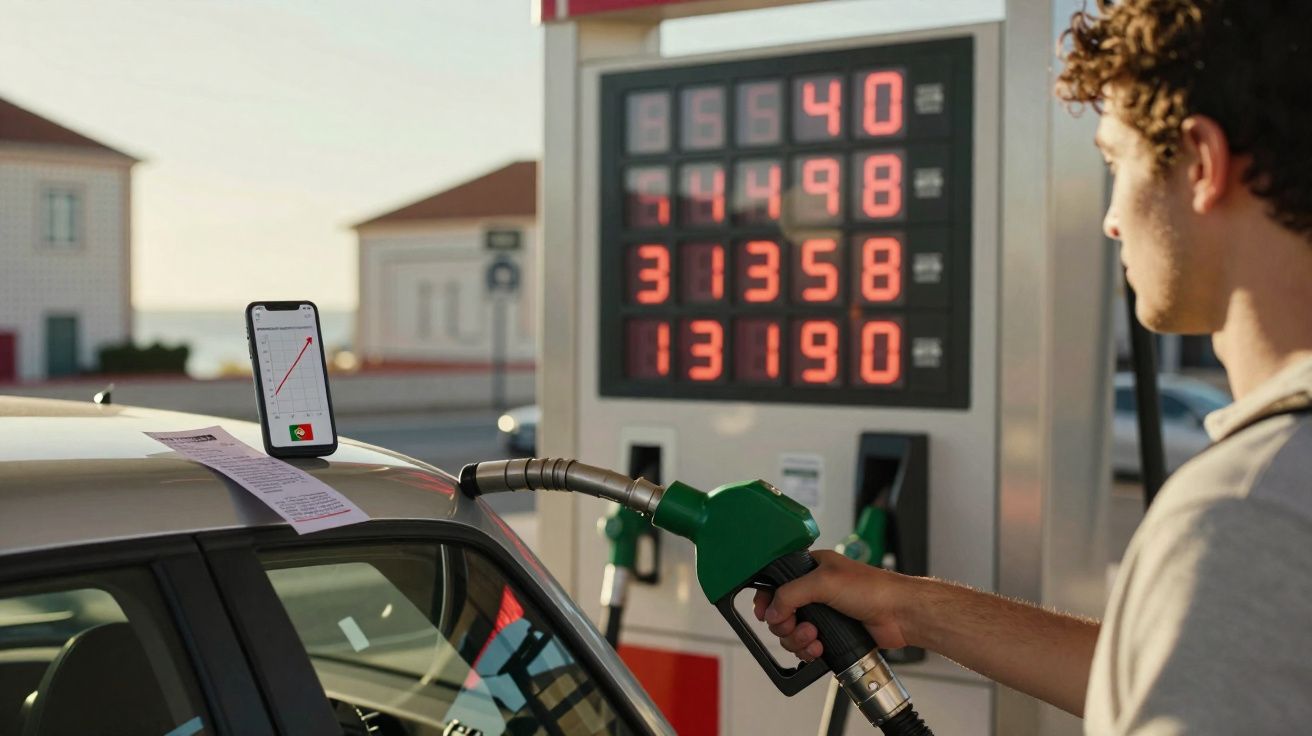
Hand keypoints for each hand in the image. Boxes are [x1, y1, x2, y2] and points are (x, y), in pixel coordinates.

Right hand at [751, 550, 917, 661]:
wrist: (899, 614)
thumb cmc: (873, 589)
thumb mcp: (824, 582)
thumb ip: (791, 593)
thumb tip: (771, 610)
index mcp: (811, 568)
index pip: (776, 582)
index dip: (766, 598)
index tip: (764, 612)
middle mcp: (814, 590)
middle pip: (780, 612)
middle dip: (785, 624)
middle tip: (796, 626)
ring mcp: (822, 614)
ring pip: (792, 632)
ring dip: (798, 639)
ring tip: (813, 638)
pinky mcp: (831, 634)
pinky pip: (807, 647)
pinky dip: (809, 650)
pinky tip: (820, 648)